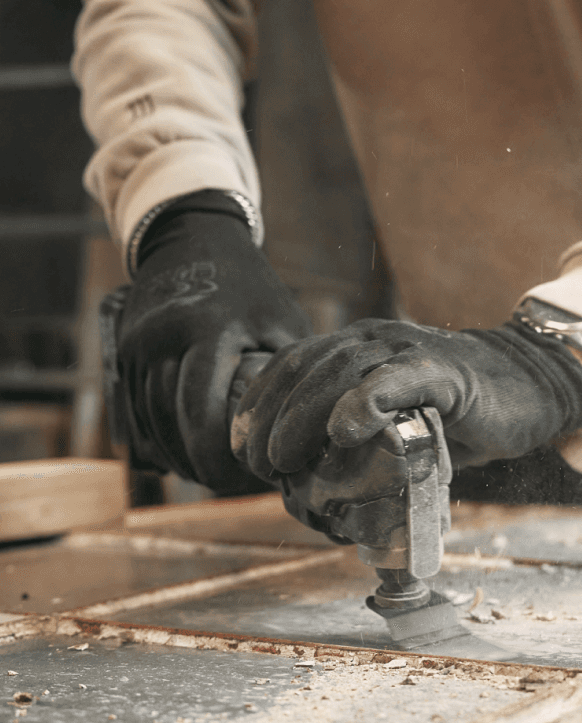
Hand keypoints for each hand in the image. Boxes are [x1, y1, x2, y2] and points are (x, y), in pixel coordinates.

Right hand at [114, 192, 311, 491]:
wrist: (192, 238)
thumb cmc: (250, 287)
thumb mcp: (281, 319)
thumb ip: (292, 370)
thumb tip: (316, 425)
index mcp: (209, 327)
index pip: (201, 407)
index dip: (217, 452)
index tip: (239, 476)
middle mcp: (165, 336)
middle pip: (171, 420)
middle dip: (196, 460)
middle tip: (225, 484)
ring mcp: (138, 343)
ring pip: (149, 418)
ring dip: (174, 453)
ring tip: (206, 475)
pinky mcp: (124, 350)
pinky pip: (135, 407)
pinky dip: (155, 436)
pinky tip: (179, 454)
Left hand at [231, 318, 581, 481]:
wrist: (531, 383)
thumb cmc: (457, 410)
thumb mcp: (395, 417)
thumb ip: (354, 434)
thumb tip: (303, 482)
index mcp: (359, 344)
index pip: (291, 363)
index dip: (257, 403)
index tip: (240, 448)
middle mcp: (377, 339)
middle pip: (306, 368)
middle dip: (271, 418)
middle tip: (260, 465)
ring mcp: (410, 352)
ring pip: (341, 371)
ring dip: (303, 417)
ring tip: (286, 460)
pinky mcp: (445, 373)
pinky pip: (398, 381)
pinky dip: (366, 402)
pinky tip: (345, 430)